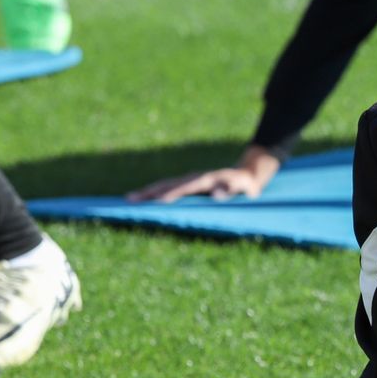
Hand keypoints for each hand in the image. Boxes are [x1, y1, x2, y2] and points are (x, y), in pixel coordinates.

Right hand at [125, 145, 281, 201]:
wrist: (247, 175)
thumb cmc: (245, 185)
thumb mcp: (244, 187)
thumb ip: (231, 190)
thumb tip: (216, 195)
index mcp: (205, 180)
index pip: (184, 188)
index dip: (170, 195)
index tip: (156, 202)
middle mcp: (193, 178)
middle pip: (167, 184)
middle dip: (149, 192)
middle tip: (130, 200)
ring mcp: (189, 181)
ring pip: (164, 185)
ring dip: (147, 192)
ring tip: (129, 200)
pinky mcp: (188, 185)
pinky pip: (168, 189)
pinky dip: (154, 193)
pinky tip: (143, 200)